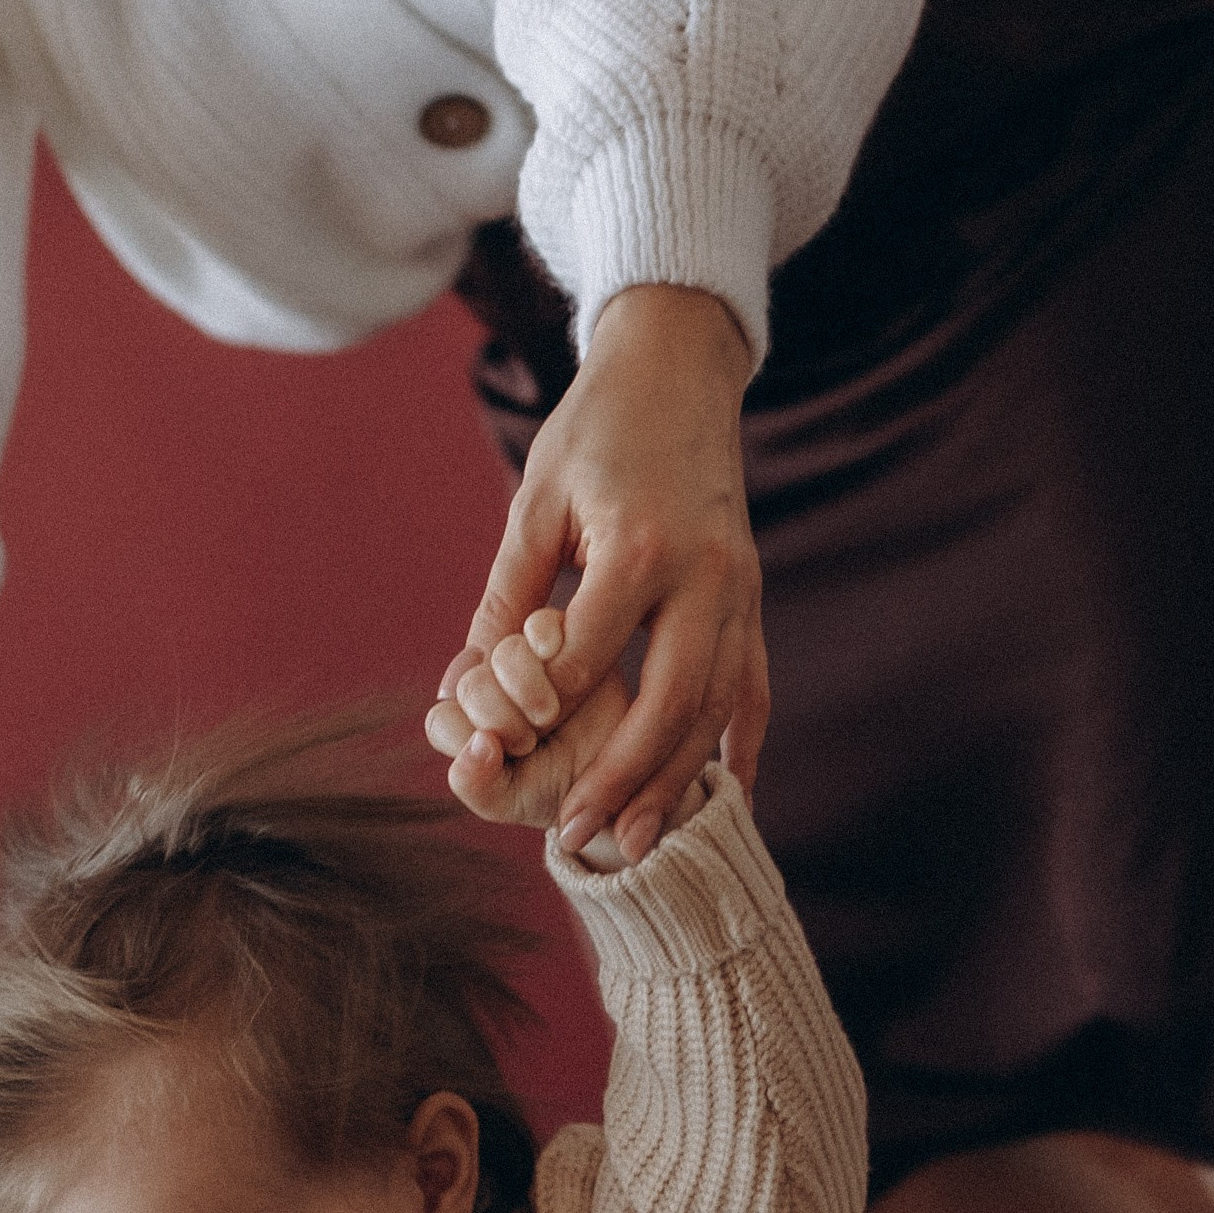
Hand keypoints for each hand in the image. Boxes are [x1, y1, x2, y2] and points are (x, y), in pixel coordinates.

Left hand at [436, 283, 765, 864]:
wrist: (679, 369)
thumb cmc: (595, 431)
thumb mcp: (536, 504)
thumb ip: (505, 599)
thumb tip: (460, 688)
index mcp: (639, 545)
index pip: (593, 657)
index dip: (548, 714)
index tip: (512, 760)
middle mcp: (704, 574)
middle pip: (670, 702)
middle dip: (624, 780)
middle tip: (580, 838)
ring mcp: (740, 589)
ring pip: (717, 709)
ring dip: (678, 783)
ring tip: (639, 843)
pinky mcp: (753, 598)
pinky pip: (753, 687)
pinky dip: (739, 748)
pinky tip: (727, 800)